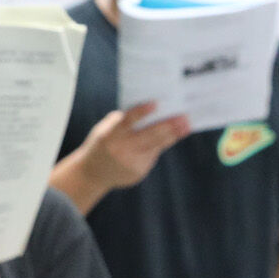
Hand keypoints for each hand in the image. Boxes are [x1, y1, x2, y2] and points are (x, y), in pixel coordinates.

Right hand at [71, 103, 191, 195]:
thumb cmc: (102, 143)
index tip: (155, 103)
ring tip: (186, 126)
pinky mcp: (138, 172)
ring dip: (173, 135)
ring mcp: (131, 163)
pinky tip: (172, 135)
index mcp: (110, 135)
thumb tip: (151, 110)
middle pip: (148, 136)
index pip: (127, 121)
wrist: (92, 173)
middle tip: (183, 117)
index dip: (141, 112)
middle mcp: (121, 149)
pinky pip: (153, 154)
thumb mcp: (105, 129)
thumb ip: (124, 120)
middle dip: (168, 126)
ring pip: (156, 146)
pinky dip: (161, 144)